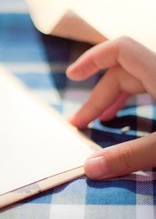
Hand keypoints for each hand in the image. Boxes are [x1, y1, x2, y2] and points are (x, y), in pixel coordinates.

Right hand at [66, 37, 155, 178]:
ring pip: (132, 82)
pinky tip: (120, 118)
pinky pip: (145, 88)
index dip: (93, 59)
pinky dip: (127, 101)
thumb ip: (129, 157)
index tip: (72, 75)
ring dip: (110, 101)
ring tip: (96, 122)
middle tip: (78, 125)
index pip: (120, 49)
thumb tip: (88, 168)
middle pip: (120, 74)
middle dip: (96, 100)